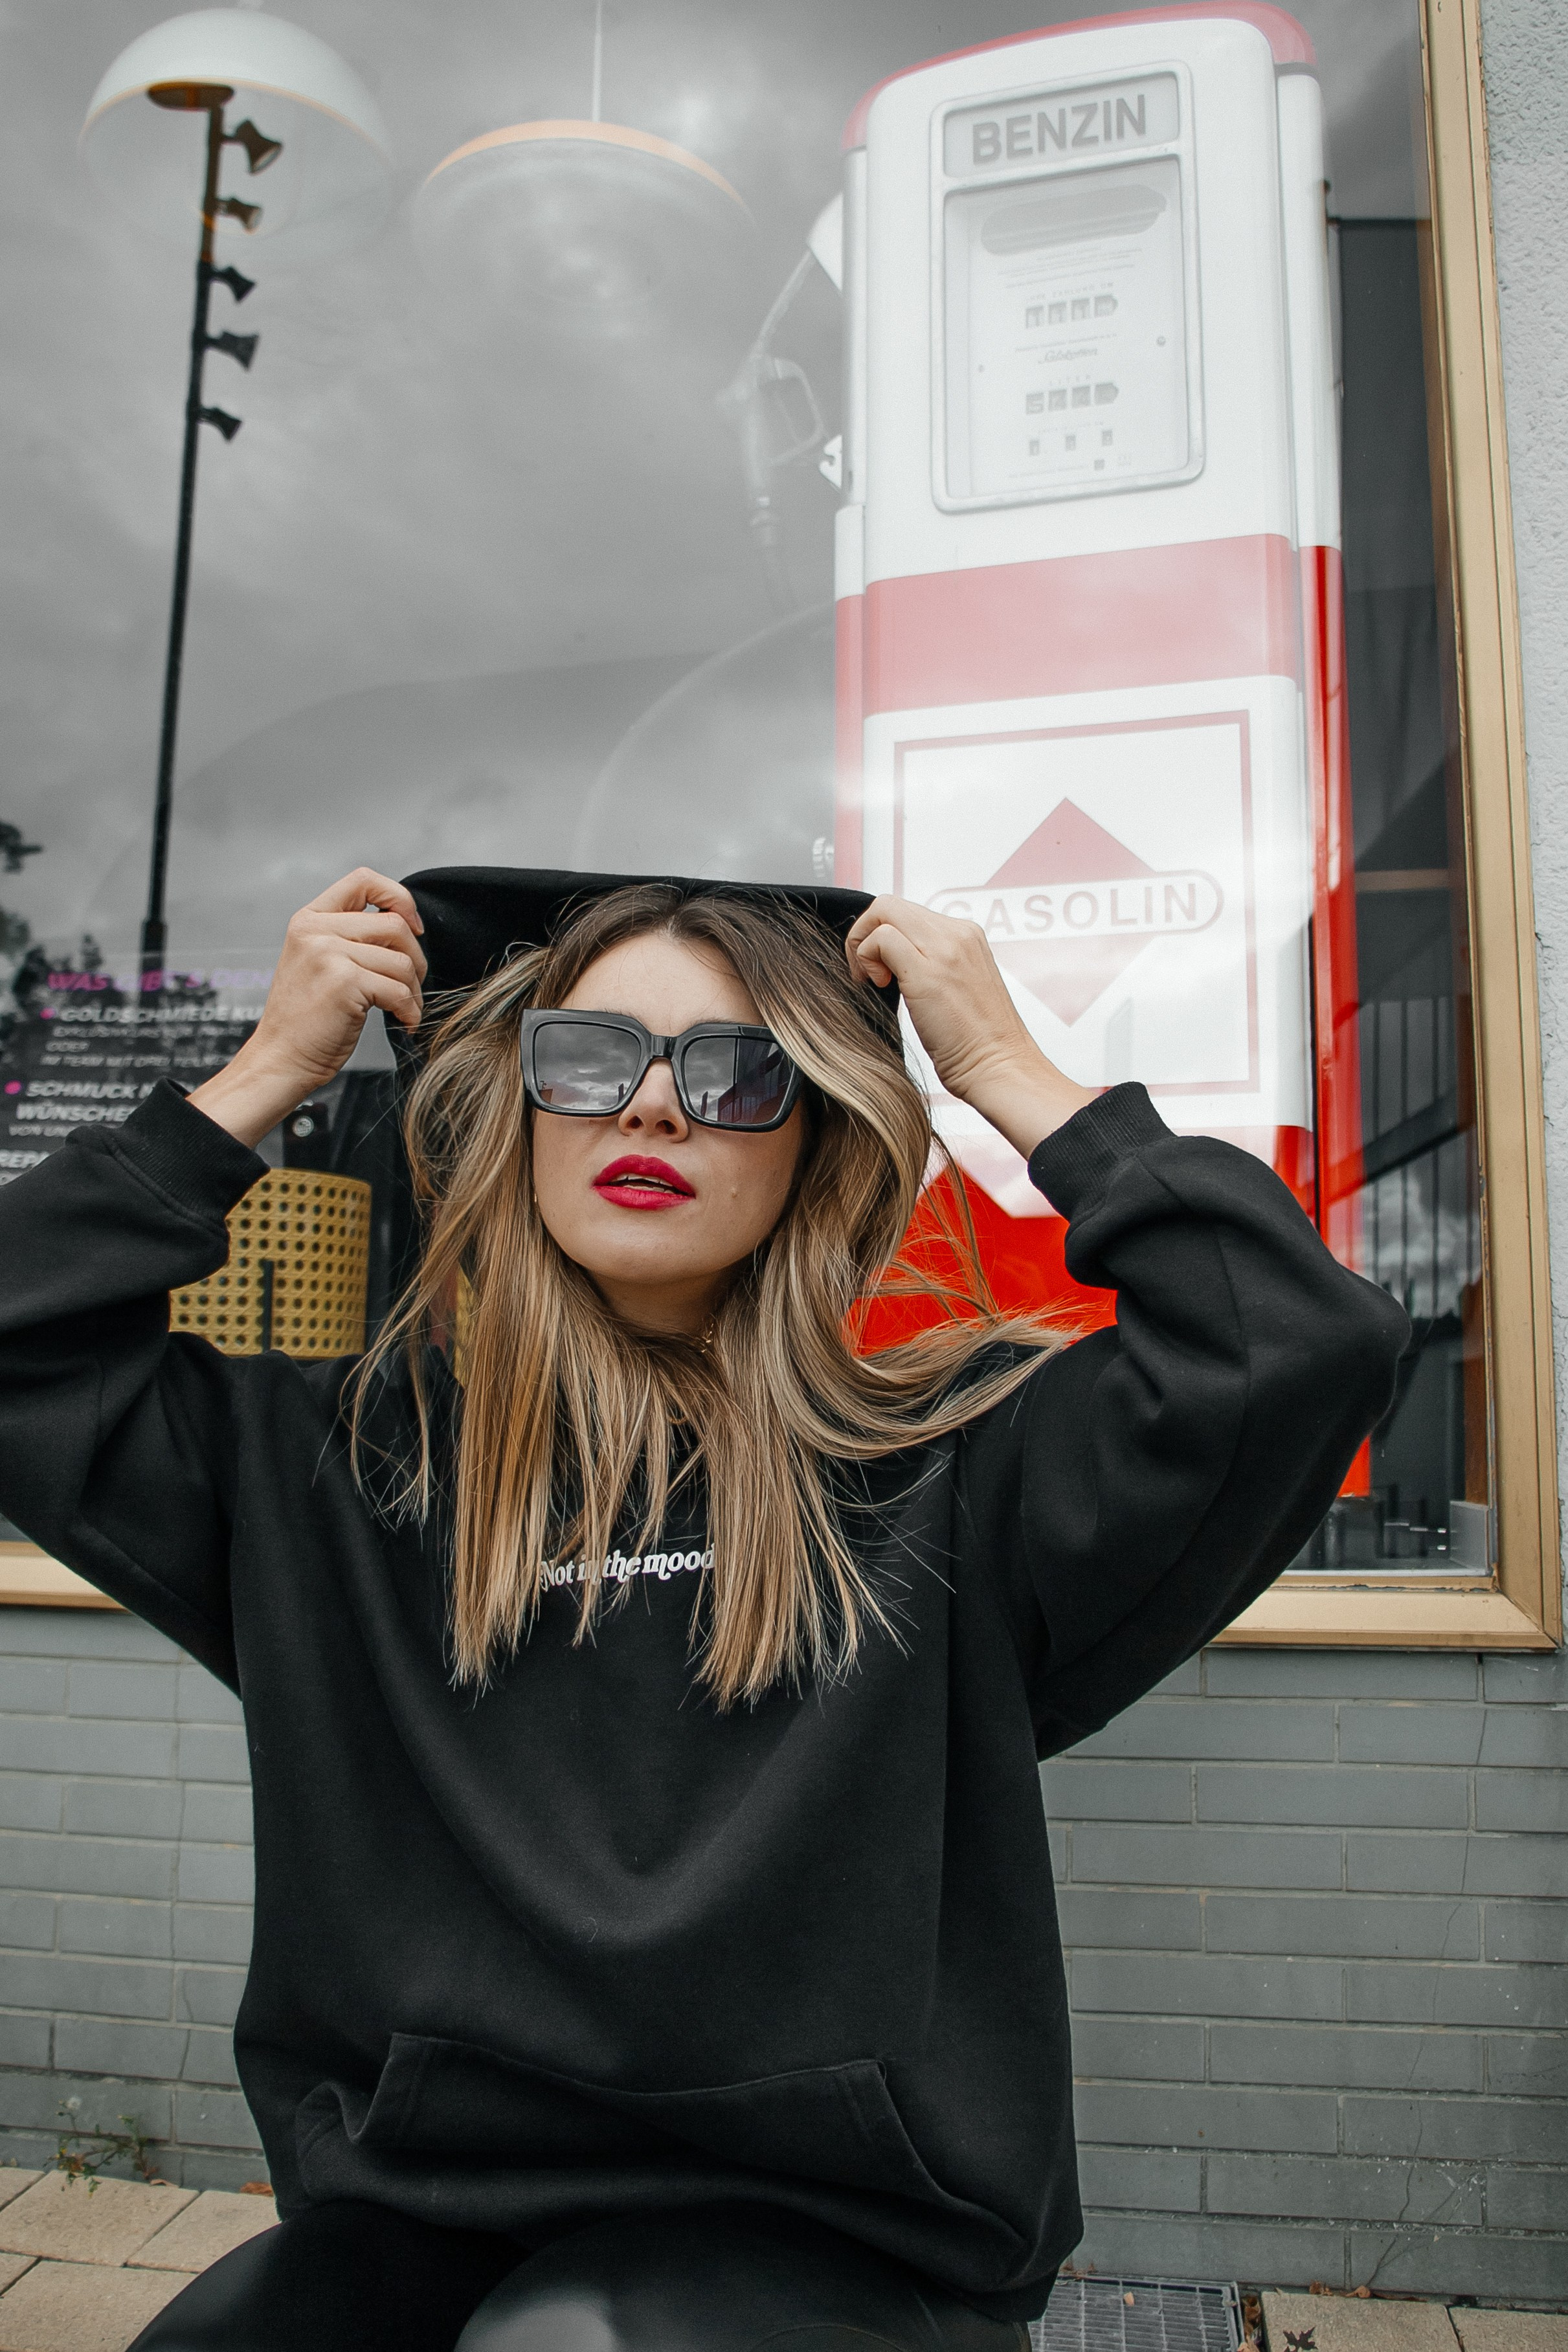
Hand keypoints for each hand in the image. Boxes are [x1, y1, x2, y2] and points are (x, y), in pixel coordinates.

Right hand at [188, 869, 425, 1149]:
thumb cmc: (305, 1020)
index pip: (364, 880)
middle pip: (395, 924)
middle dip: (416, 958)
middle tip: (411, 985)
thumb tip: (405, 925)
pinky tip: (403, 1022)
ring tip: (405, 1009)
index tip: (412, 926)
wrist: (281, 1060)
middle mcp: (316, 930)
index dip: (398, 897)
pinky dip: (410, 1011)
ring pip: (403, 961)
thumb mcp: (317, 962)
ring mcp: (328, 954)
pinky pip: (400, 991)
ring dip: (414, 991)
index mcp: (310, 919)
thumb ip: (349, 937)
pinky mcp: (345, 983)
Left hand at [844, 894, 1097, 1156]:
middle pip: (891, 905)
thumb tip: (891, 961)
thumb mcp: (957, 987)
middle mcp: (958, 933)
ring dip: (863, 946)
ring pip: (884, 912)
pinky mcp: (928, 969)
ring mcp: (946, 948)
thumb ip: (932, 964)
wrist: (1000, 1067)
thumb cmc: (977, 1042)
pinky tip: (878, 986)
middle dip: (865, 935)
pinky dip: (866, 958)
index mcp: (967, 936)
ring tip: (873, 982)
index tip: (880, 969)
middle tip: (866, 974)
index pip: (908, 913)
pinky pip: (881, 938)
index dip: (882, 935)